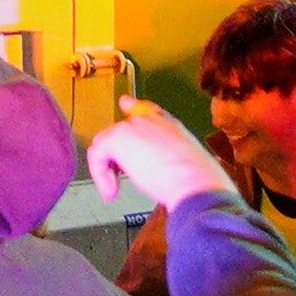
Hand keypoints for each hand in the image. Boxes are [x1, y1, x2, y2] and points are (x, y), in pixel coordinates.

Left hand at [86, 98, 241, 221]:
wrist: (195, 182)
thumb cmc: (198, 183)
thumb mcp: (189, 166)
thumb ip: (172, 161)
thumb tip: (165, 175)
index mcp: (170, 126)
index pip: (147, 110)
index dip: (134, 108)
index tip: (126, 103)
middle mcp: (150, 121)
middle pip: (119, 131)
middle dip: (116, 155)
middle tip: (118, 179)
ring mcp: (133, 126)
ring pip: (105, 144)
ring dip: (106, 169)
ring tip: (113, 190)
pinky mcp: (118, 138)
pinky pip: (97, 155)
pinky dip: (101, 176)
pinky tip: (111, 192)